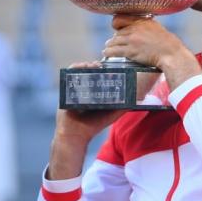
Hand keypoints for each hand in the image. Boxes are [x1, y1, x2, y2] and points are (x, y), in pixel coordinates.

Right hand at [48, 61, 126, 179]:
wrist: (76, 136)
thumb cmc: (93, 126)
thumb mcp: (111, 115)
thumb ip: (122, 108)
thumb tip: (136, 101)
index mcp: (94, 94)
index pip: (98, 78)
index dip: (103, 71)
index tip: (109, 67)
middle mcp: (83, 90)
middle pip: (88, 73)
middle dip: (94, 67)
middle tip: (101, 65)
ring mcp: (74, 90)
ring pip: (79, 73)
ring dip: (85, 66)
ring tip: (93, 65)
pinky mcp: (65, 91)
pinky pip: (68, 77)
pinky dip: (74, 69)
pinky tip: (81, 67)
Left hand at [104, 16, 201, 90]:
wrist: (171, 53)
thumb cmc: (167, 43)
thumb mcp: (157, 28)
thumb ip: (146, 26)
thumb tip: (139, 28)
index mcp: (142, 21)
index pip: (121, 18)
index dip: (116, 24)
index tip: (116, 28)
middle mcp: (135, 29)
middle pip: (117, 32)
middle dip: (114, 39)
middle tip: (113, 43)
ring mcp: (132, 40)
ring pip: (114, 41)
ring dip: (110, 46)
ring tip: (108, 49)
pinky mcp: (130, 51)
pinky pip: (114, 51)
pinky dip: (109, 52)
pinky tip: (106, 54)